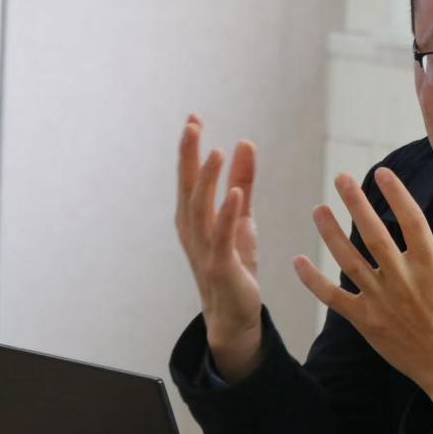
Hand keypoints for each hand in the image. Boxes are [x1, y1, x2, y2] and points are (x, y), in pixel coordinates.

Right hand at [175, 114, 261, 381]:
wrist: (234, 315)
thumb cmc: (233, 263)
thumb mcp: (241, 217)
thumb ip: (242, 180)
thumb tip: (245, 142)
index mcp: (193, 217)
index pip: (188, 176)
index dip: (189, 148)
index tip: (193, 118)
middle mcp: (192, 230)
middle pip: (187, 187)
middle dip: (189, 156)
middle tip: (193, 124)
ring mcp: (204, 248)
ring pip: (201, 209)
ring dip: (207, 180)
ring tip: (216, 152)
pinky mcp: (221, 266)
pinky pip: (222, 237)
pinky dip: (226, 215)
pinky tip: (235, 194)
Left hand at [293, 167, 432, 412]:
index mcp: (432, 265)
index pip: (412, 220)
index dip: (397, 194)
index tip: (382, 172)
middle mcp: (404, 279)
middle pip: (374, 235)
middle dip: (356, 205)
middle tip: (342, 178)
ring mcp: (382, 301)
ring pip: (349, 261)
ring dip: (330, 234)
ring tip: (318, 209)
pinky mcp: (366, 321)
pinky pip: (334, 298)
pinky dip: (314, 281)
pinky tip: (299, 260)